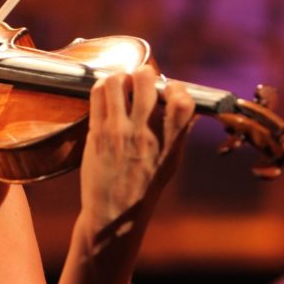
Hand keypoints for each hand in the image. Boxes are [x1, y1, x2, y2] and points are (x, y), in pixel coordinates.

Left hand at [78, 65, 194, 232]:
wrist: (114, 211)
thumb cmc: (145, 186)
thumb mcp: (172, 162)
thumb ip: (179, 133)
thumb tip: (188, 105)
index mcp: (169, 143)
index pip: (182, 101)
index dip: (176, 87)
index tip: (169, 89)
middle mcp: (144, 134)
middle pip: (145, 82)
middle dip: (144, 72)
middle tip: (141, 78)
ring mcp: (117, 132)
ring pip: (115, 82)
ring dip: (120, 76)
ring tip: (121, 84)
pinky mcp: (96, 133)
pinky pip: (97, 95)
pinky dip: (102, 86)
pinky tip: (106, 93)